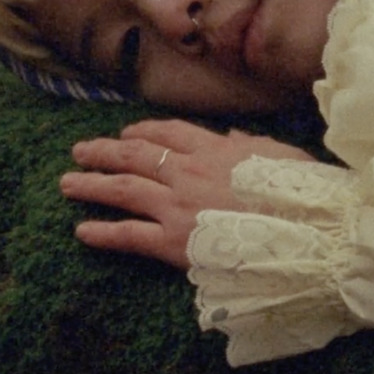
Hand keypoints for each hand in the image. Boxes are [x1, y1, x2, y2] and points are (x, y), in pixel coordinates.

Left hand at [63, 119, 316, 269]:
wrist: (306, 234)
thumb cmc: (304, 195)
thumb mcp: (282, 157)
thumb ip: (253, 144)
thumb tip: (234, 136)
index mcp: (216, 149)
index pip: (168, 132)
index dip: (142, 131)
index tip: (126, 133)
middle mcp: (189, 171)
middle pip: (134, 155)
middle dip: (103, 151)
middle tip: (79, 151)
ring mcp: (178, 206)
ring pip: (123, 188)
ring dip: (91, 184)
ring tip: (67, 183)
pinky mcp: (174, 242)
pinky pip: (128, 235)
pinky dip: (102, 232)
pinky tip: (82, 231)